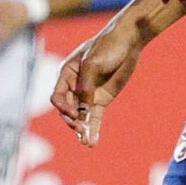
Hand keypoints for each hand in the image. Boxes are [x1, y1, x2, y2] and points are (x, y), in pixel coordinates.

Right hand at [49, 17, 142, 144]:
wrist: (128, 42)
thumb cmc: (107, 46)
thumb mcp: (94, 62)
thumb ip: (86, 83)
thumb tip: (82, 104)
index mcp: (67, 74)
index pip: (57, 96)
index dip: (63, 107)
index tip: (75, 113)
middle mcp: (74, 87)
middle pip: (67, 110)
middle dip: (73, 121)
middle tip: (81, 129)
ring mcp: (88, 94)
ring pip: (80, 117)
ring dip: (82, 129)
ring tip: (87, 141)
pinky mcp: (101, 100)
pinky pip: (94, 118)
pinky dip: (93, 129)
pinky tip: (92, 142)